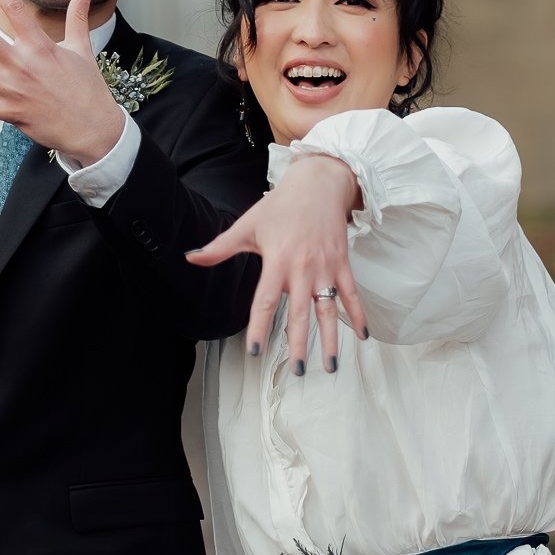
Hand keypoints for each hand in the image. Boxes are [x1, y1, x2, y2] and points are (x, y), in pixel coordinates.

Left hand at [187, 154, 366, 373]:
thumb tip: (191, 258)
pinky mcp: (342, 264)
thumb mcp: (247, 225)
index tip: (255, 351)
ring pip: (329, 310)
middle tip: (298, 371)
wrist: (318, 183)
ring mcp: (326, 267)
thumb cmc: (280, 206)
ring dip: (332, 339)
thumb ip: (220, 247)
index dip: (259, 326)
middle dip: (300, 343)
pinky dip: (359, 314)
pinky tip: (363, 336)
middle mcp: (303, 267)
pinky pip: (352, 293)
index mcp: (278, 260)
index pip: (266, 300)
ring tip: (331, 366)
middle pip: (300, 312)